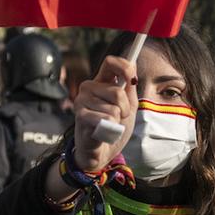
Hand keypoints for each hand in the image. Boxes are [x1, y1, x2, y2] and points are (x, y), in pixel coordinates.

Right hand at [71, 53, 137, 172]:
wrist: (101, 152)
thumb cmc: (113, 127)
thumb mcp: (128, 107)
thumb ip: (129, 89)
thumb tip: (134, 65)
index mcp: (101, 82)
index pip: (110, 62)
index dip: (124, 67)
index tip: (133, 80)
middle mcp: (88, 87)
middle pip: (117, 91)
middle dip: (125, 108)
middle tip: (119, 118)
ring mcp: (82, 100)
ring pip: (114, 108)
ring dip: (117, 122)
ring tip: (109, 126)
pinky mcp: (80, 115)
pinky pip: (106, 119)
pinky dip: (111, 129)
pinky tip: (102, 133)